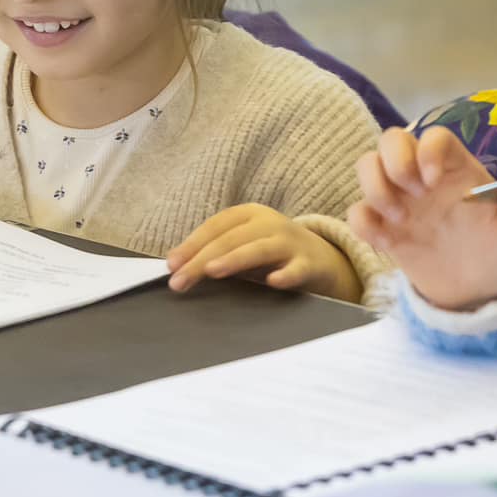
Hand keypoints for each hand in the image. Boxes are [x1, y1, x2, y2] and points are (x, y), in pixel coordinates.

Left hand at [165, 204, 362, 302]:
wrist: (325, 260)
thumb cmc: (273, 255)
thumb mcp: (244, 247)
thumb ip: (215, 253)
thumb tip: (176, 266)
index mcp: (249, 215)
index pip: (215, 226)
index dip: (191, 244)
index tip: (171, 265)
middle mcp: (269, 223)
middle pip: (230, 239)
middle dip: (201, 260)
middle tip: (178, 282)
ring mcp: (290, 242)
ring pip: (259, 249)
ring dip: (234, 259)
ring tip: (211, 270)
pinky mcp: (310, 264)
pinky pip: (297, 269)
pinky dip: (286, 274)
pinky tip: (273, 282)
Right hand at [348, 126, 496, 310]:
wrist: (487, 299)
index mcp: (457, 170)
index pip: (432, 136)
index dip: (427, 150)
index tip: (435, 182)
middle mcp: (424, 179)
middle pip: (391, 140)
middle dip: (393, 160)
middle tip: (413, 194)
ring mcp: (402, 204)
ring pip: (367, 167)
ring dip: (374, 186)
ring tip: (398, 218)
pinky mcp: (386, 232)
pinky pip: (357, 213)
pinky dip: (362, 222)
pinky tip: (386, 242)